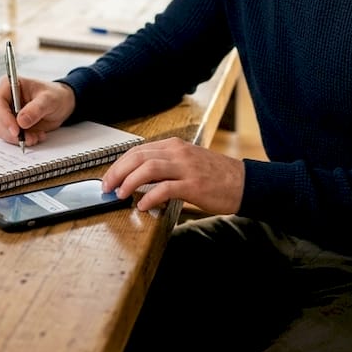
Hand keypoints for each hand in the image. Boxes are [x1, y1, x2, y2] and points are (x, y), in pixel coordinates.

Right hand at [0, 78, 75, 147]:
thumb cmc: (55, 95)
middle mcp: (5, 99)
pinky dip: (22, 140)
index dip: (4, 118)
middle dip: (10, 132)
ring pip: (1, 130)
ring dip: (17, 138)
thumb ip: (35, 109)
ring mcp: (7, 113)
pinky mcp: (11, 125)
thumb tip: (21, 121)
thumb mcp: (48, 100)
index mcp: (9, 86)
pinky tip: (36, 136)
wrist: (62, 104)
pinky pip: (10, 137)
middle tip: (28, 138)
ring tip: (35, 137)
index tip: (16, 130)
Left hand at [101, 137, 244, 212]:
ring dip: (129, 182)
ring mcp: (186, 168)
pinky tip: (142, 205)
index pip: (137, 151)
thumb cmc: (215, 175)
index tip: (108, 177)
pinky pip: (165, 188)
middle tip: (107, 187)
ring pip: (148, 169)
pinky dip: (149, 197)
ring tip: (121, 195)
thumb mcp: (187, 162)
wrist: (244, 182)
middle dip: (117, 172)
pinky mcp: (194, 185)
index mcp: (174, 146)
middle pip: (138, 157)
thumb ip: (164, 166)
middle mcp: (178, 153)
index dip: (119, 164)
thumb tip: (137, 179)